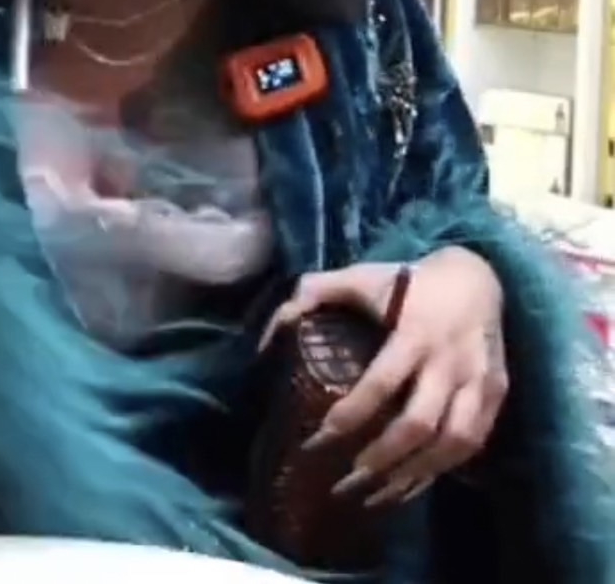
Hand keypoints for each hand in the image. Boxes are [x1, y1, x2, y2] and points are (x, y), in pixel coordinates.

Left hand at [261, 248, 507, 504]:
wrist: (477, 276)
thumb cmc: (406, 281)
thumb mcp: (359, 277)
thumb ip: (312, 294)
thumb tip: (272, 334)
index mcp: (414, 332)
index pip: (381, 384)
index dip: (350, 415)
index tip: (319, 440)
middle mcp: (449, 362)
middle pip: (419, 424)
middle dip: (381, 458)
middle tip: (345, 480)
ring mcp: (479, 383)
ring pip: (452, 443)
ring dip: (413, 475)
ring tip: (374, 494)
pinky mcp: (497, 397)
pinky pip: (473, 444)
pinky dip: (441, 469)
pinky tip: (411, 484)